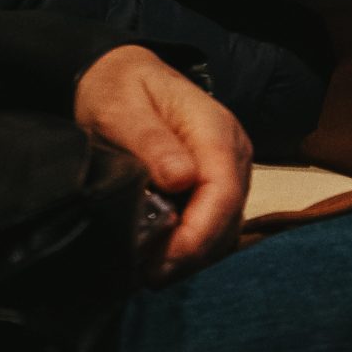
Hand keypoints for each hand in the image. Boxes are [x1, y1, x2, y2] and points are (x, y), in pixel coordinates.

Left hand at [74, 46, 250, 282]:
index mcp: (215, 130)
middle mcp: (233, 151)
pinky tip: (161, 253)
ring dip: (191, 254)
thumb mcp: (122, 108)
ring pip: (224, 227)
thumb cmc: (119, 89)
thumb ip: (151, 140)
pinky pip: (215, 222)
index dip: (196, 237)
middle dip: (190, 254)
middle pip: (228, 218)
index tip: (158, 264)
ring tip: (148, 270)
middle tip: (145, 276)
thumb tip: (181, 179)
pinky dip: (191, 244)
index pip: (223, 194)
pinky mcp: (217, 182)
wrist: (123, 75)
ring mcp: (229, 168)